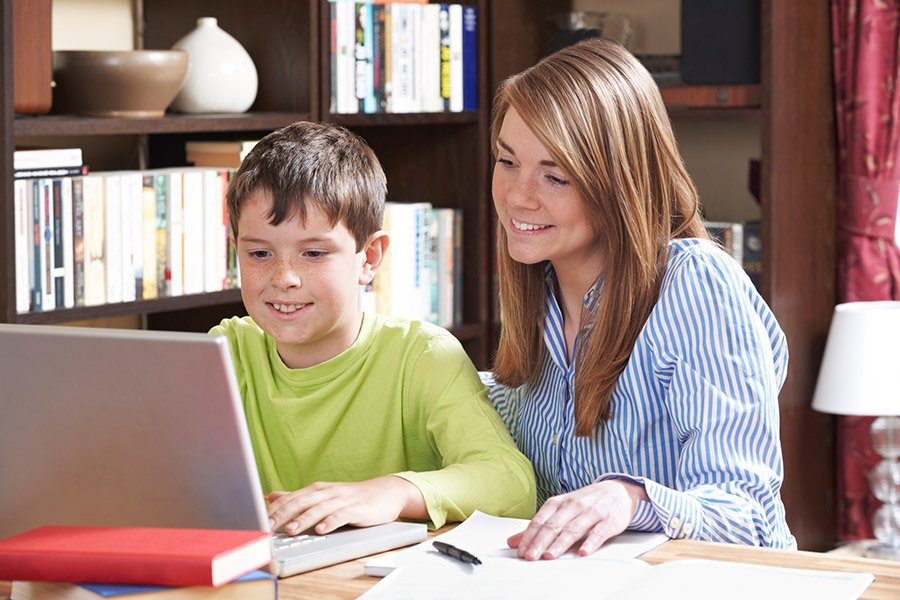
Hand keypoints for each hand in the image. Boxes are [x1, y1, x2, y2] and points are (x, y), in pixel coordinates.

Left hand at [266, 476, 425, 534]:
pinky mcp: (358, 509)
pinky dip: (331, 521)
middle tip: (268, 526)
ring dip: (304, 519)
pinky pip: (342, 515)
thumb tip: (272, 496)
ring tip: (291, 530)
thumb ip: (298, 497)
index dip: (275, 509)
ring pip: (320, 508)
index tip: (259, 520)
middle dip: (284, 514)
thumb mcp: (323, 495)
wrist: (386, 492)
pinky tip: (322, 529)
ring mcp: (343, 499)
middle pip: (302, 502)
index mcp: (317, 490)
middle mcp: (328, 492)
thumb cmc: (352, 497)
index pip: (292, 498)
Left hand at [508, 480, 646, 559]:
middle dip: (540, 542)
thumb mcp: (561, 509)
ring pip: (573, 529)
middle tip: (531, 557)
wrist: (617, 491)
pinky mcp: (608, 520)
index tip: (521, 551)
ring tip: (549, 555)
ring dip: (560, 544)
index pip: (540, 520)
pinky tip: (582, 552)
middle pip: (553, 525)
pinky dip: (590, 543)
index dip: (529, 536)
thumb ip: (540, 526)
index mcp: (559, 502)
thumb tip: (515, 541)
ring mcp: (591, 512)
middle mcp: (573, 505)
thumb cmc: (586, 502)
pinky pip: (598, 532)